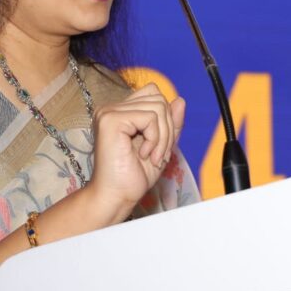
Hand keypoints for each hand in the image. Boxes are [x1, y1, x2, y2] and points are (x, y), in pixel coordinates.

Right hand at [87, 83, 184, 218]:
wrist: (116, 197)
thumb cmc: (133, 177)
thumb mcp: (161, 146)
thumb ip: (171, 124)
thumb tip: (181, 100)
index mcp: (120, 112)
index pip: (154, 93)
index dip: (165, 118)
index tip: (160, 146)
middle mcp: (112, 108)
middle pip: (159, 99)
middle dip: (168, 129)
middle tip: (159, 155)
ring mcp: (109, 112)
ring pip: (158, 107)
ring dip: (163, 137)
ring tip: (153, 157)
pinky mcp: (111, 120)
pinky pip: (150, 118)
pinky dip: (155, 139)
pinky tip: (144, 155)